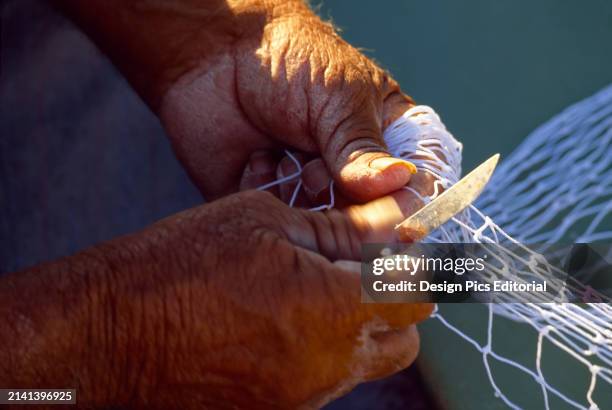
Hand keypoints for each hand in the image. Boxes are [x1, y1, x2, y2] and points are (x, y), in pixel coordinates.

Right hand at [0, 190, 431, 408]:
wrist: (108, 334)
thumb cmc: (180, 263)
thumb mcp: (262, 222)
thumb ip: (338, 229)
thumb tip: (391, 222)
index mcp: (332, 307)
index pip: (418, 292)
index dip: (417, 263)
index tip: (401, 243)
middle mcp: (328, 363)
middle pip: (406, 336)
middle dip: (398, 299)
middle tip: (363, 266)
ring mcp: (303, 394)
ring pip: (368, 361)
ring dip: (364, 325)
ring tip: (319, 290)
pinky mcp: (278, 408)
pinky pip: (328, 379)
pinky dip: (328, 350)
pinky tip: (286, 319)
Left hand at [156, 0, 416, 200]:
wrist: (217, 54)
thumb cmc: (291, 60)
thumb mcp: (339, 97)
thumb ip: (363, 148)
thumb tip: (398, 182)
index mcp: (385, 140)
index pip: (413, 186)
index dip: (405, 205)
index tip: (391, 215)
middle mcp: (351, 173)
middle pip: (368, 219)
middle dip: (343, 204)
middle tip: (317, 173)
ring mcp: (311, 191)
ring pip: (323, 229)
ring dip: (303, 198)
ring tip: (285, 156)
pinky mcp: (270, 203)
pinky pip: (278, 225)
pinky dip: (268, 196)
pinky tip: (258, 160)